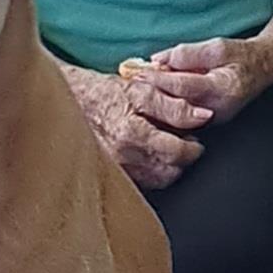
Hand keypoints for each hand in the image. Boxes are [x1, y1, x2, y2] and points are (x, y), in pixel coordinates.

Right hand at [63, 67, 210, 189]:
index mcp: (132, 133)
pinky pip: (140, 183)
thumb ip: (175, 104)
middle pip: (169, 171)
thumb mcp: (141, 89)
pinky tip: (147, 156)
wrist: (69, 101)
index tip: (194, 139)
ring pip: (156, 180)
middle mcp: (122, 156)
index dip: (193, 147)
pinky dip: (150, 172)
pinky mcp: (109, 176)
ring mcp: (115, 169)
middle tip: (181, 142)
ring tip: (163, 148)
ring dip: (167, 166)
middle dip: (181, 158)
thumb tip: (203, 116)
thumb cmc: (102, 93)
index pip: (177, 153)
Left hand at [129, 36, 272, 124]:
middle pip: (176, 104)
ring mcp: (213, 121)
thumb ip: (188, 54)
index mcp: (223, 88)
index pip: (183, 85)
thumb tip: (159, 59)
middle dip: (153, 93)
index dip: (159, 79)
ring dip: (157, 102)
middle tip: (132, 83)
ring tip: (138, 90)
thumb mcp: (217, 46)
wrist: (262, 69)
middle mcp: (217, 110)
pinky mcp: (207, 124)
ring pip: (176, 114)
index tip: (139, 73)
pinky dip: (167, 106)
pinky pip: (182, 117)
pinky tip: (153, 97)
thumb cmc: (241, 56)